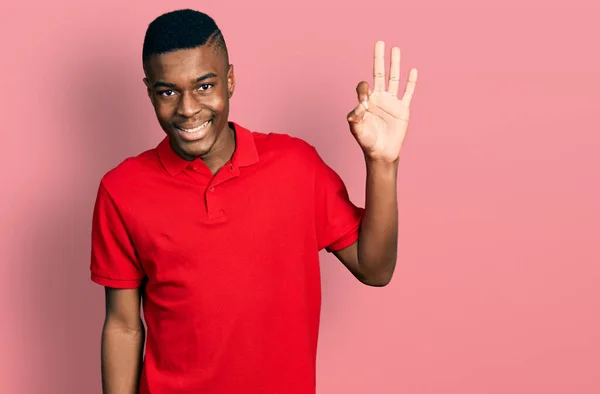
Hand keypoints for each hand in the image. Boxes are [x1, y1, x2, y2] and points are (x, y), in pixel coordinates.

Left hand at [347, 41, 417, 161]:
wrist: (381, 153)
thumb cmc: (366, 141)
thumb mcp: (356, 129)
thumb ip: (355, 117)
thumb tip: (362, 104)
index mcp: (366, 101)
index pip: (364, 85)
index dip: (363, 91)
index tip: (365, 105)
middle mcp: (379, 98)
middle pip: (379, 73)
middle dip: (378, 58)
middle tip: (379, 42)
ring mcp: (392, 102)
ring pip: (394, 79)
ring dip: (394, 64)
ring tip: (395, 49)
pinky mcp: (403, 109)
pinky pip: (407, 93)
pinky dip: (411, 82)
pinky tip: (412, 70)